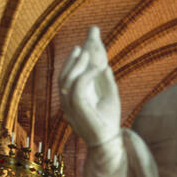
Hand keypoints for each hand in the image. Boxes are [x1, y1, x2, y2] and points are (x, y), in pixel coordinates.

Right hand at [59, 26, 121, 147]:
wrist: (109, 141)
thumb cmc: (108, 120)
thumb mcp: (109, 94)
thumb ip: (105, 79)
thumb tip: (104, 63)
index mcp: (74, 94)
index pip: (73, 71)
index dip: (80, 54)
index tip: (90, 37)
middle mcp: (68, 99)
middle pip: (66, 71)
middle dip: (79, 52)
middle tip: (92, 35)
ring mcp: (69, 104)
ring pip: (67, 78)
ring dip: (79, 62)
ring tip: (89, 50)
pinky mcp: (75, 108)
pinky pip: (77, 86)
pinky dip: (87, 74)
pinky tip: (100, 68)